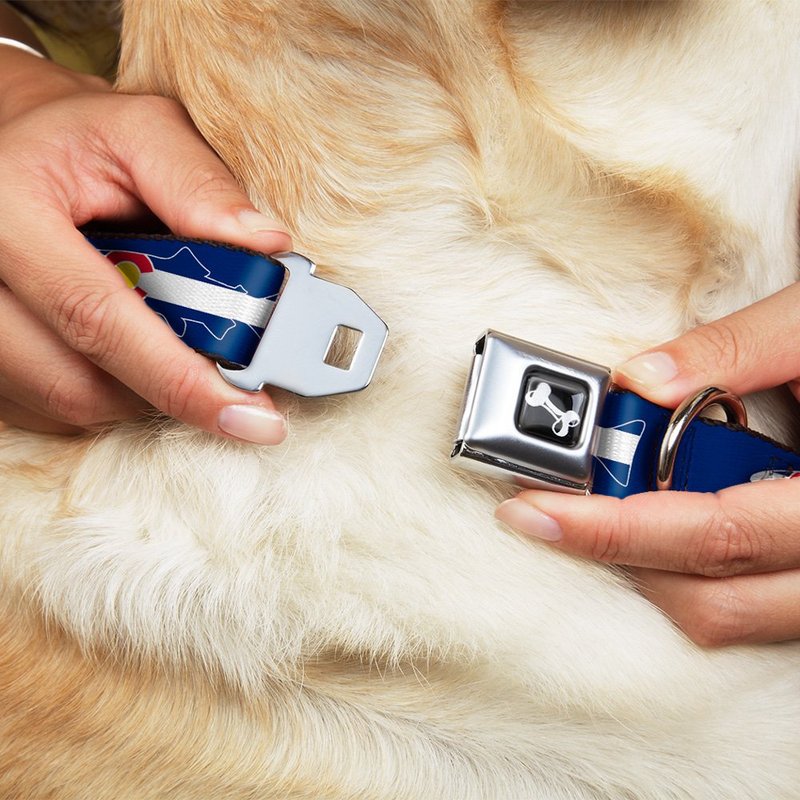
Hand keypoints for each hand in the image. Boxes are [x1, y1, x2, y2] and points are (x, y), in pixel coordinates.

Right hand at [0, 47, 291, 442]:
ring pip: (69, 403)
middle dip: (169, 389)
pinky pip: (51, 408)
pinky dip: (110, 391)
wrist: (15, 150)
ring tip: (173, 342)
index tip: (250, 417)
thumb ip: (200, 184)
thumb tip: (267, 246)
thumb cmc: (80, 140)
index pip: (97, 318)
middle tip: (230, 380)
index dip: (179, 378)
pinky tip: (130, 351)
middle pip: (78, 382)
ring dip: (141, 390)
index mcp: (8, 213)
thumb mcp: (141, 132)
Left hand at [496, 282, 799, 646]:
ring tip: (602, 510)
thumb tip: (639, 379)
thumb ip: (736, 349)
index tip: (533, 510)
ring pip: (731, 616)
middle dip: (618, 554)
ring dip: (652, 569)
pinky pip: (750, 607)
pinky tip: (662, 521)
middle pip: (713, 598)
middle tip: (551, 507)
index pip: (715, 533)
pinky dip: (692, 573)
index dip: (613, 528)